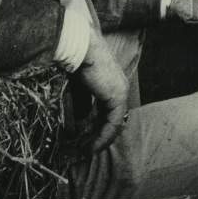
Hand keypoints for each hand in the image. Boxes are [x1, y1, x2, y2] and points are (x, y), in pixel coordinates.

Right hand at [76, 29, 129, 151]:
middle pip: (111, 118)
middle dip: (98, 136)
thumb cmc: (76, 61)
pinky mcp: (117, 96)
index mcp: (111, 83)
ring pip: (114, 123)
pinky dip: (103, 136)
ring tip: (87, 151)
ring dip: (100, 139)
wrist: (80, 47)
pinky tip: (92, 146)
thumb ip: (82, 103)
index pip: (107, 111)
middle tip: (85, 149)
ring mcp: (120, 91)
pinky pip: (113, 123)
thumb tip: (80, 122)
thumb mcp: (78, 87)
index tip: (84, 140)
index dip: (97, 127)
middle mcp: (120, 87)